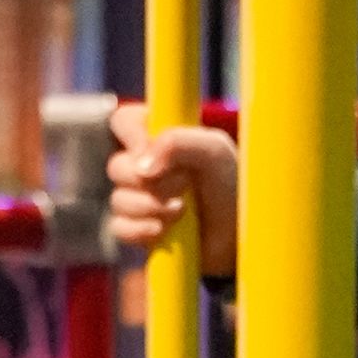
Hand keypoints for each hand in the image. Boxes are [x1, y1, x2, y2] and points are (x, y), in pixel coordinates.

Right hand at [108, 101, 239, 277]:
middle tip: (185, 185)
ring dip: (149, 207)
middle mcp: (145, 165)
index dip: (131, 135)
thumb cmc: (232, 186)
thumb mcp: (215, 152)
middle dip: (148, 180)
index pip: (124, 121)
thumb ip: (178, 142)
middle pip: (116, 165)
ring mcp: (140, 198)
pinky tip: (162, 231)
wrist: (240, 236)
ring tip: (182, 211)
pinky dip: (139, 230)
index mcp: (160, 136)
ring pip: (118, 200)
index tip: (148, 149)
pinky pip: (119, 228)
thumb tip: (141, 166)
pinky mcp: (140, 229)